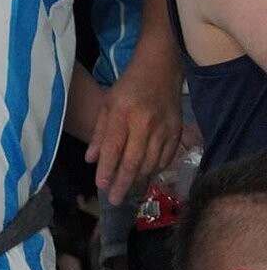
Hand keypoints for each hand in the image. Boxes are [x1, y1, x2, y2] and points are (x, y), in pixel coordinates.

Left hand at [86, 59, 181, 204]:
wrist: (160, 70)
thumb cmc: (128, 87)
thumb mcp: (107, 104)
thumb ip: (100, 133)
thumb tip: (91, 160)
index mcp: (123, 114)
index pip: (113, 148)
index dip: (107, 170)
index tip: (101, 186)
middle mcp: (145, 123)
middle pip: (133, 161)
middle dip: (123, 183)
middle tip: (114, 199)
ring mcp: (164, 129)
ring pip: (151, 163)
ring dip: (138, 179)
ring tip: (127, 188)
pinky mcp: (177, 132)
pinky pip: (166, 159)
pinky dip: (155, 170)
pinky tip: (145, 175)